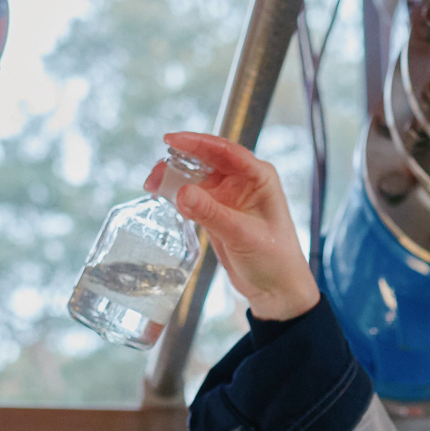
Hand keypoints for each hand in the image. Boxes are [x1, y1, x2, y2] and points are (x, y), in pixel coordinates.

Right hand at [157, 131, 319, 323]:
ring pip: (196, 179)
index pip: (226, 151)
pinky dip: (178, 197)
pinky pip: (193, 198)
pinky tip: (163, 199)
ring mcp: (229, 198)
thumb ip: (212, 213)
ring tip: (153, 185)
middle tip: (156, 171)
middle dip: (179, 161)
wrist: (276, 290)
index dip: (198, 143)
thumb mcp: (242, 235)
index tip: (172, 140)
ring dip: (175, 179)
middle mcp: (244, 182)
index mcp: (259, 177)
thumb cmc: (275, 260)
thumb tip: (181, 192)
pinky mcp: (217, 214)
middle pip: (206, 161)